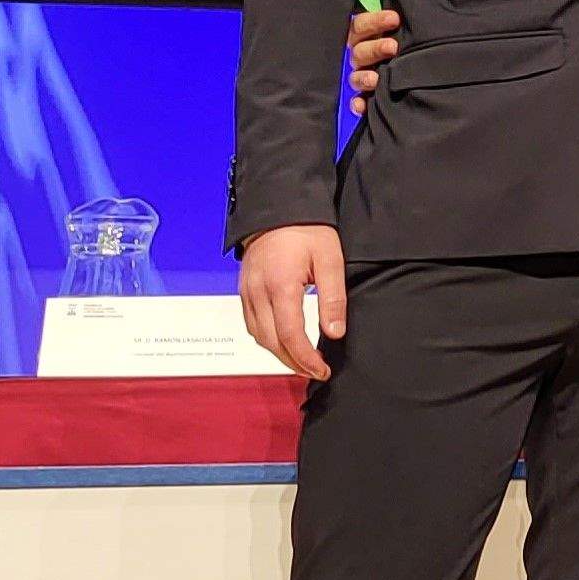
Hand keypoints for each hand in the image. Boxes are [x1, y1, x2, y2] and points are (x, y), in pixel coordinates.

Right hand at [238, 222, 347, 379]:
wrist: (279, 208)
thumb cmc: (306, 230)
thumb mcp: (330, 259)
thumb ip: (332, 298)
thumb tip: (334, 333)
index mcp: (280, 285)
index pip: (290, 335)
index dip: (306, 358)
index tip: (322, 370)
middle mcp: (258, 292)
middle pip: (271, 342)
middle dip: (294, 363)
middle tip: (316, 371)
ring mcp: (247, 292)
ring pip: (259, 337)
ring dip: (280, 355)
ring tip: (303, 362)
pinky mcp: (244, 290)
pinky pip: (252, 324)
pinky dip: (268, 340)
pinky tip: (284, 342)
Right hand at [343, 8, 402, 114]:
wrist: (416, 68)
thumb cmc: (405, 40)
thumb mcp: (399, 29)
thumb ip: (396, 21)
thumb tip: (405, 13)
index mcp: (363, 35)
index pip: (360, 25)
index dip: (374, 21)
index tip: (394, 19)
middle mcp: (359, 55)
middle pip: (359, 51)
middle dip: (375, 49)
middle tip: (393, 47)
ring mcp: (360, 75)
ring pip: (355, 76)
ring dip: (365, 77)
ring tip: (376, 79)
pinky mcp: (364, 96)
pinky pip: (356, 101)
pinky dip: (358, 104)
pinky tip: (362, 106)